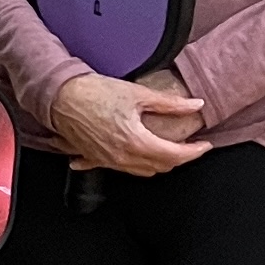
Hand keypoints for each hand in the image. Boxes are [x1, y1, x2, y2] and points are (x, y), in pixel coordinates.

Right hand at [49, 69, 207, 176]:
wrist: (60, 97)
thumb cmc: (94, 93)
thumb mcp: (138, 94)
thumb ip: (170, 104)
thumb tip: (195, 105)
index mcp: (136, 142)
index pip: (175, 155)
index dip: (194, 152)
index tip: (204, 144)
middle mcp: (123, 157)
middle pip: (161, 167)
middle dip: (179, 158)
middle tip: (188, 144)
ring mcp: (109, 161)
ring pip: (144, 171)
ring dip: (160, 162)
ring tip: (167, 147)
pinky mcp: (97, 159)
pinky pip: (124, 169)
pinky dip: (137, 164)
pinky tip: (137, 155)